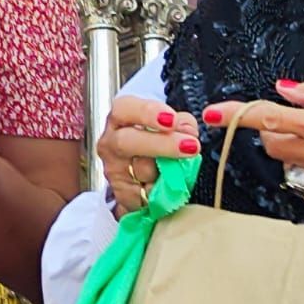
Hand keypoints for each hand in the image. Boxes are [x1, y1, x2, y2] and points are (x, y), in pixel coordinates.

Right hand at [96, 96, 198, 218]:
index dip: (148, 112)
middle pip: (126, 142)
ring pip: (140, 171)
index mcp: (120, 118)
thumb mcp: (168, 125)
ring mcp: (115, 170)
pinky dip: (165, 190)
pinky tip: (174, 185)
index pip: (124, 109)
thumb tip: (189, 131)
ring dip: (169, 169)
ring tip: (187, 167)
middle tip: (191, 146)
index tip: (172, 120)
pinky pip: (147, 194)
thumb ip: (180, 123)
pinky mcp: (123, 195)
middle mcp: (111, 143)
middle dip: (162, 144)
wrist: (141, 175)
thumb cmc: (156, 141)